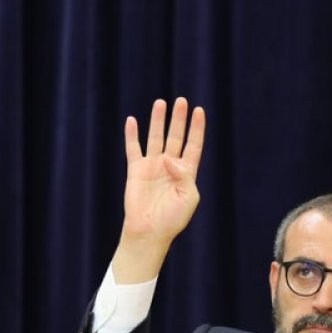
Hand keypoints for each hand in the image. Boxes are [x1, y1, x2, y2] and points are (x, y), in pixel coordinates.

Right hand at [112, 97, 206, 282]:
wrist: (149, 231)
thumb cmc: (172, 219)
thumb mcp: (188, 197)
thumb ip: (184, 175)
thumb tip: (169, 158)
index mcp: (186, 173)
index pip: (193, 145)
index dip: (196, 128)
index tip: (199, 111)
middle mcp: (169, 166)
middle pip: (176, 137)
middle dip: (178, 119)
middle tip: (181, 101)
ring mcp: (152, 167)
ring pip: (156, 138)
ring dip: (158, 121)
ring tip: (160, 102)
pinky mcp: (136, 170)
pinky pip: (133, 149)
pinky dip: (132, 135)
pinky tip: (132, 120)